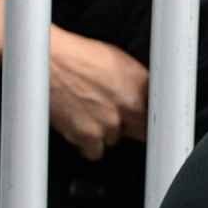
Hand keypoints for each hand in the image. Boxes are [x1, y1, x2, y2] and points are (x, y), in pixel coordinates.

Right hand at [50, 27, 148, 160]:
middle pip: (142, 130)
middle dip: (131, 126)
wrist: (46, 59)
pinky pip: (95, 151)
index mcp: (141, 84)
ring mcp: (110, 123)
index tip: (152, 123)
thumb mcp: (118, 60)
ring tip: (90, 115)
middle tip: (116, 118)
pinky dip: (88, 145)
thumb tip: (146, 95)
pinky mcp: (88, 136)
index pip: (161, 111)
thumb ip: (136, 82)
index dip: (154, 118)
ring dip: (105, 133)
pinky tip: (80, 128)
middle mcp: (130, 105)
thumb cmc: (76, 55)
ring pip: (115, 140)